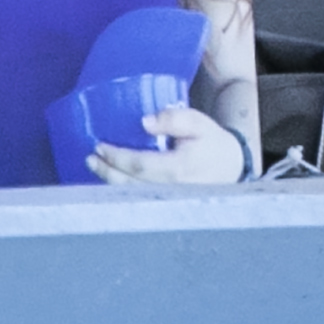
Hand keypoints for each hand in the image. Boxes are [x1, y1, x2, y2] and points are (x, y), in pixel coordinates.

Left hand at [89, 104, 246, 185]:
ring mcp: (168, 200)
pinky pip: (138, 199)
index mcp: (178, 169)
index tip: (100, 146)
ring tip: (95, 167)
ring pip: (132, 195)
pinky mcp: (167, 204)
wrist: (231, 167)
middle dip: (107, 171)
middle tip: (91, 158)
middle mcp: (171, 190)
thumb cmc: (213, 143)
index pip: (139, 166)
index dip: (117, 157)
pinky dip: (121, 190)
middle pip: (129, 185)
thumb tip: (145, 122)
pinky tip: (111, 179)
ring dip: (110, 182)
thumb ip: (174, 119)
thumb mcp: (199, 123)